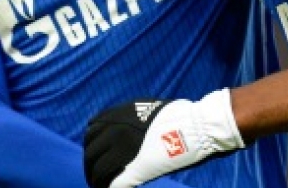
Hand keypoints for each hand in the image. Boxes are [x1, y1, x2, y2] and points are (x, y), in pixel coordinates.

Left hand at [84, 89, 242, 187]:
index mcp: (118, 116)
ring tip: (100, 186)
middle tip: (95, 174)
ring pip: (99, 172)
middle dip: (91, 165)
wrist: (197, 126)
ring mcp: (125, 152)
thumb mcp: (147, 108)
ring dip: (97, 180)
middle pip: (90, 154)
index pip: (91, 133)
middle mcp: (116, 133)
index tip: (95, 152)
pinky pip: (114, 185)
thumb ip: (128, 118)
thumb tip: (120, 127)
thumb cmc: (179, 116)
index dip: (91, 145)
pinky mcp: (137, 170)